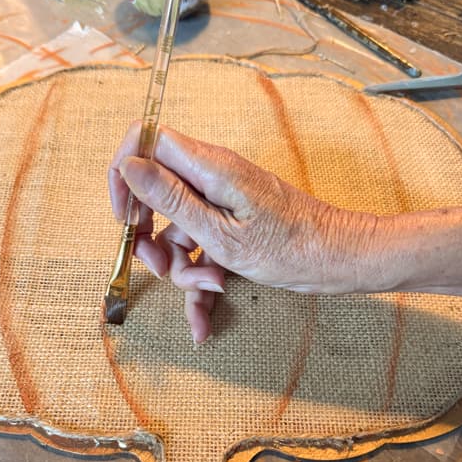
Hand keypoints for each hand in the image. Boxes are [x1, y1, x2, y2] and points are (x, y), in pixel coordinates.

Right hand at [109, 124, 381, 341]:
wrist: (336, 260)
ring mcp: (220, 201)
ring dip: (180, 265)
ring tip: (205, 287)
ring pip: (177, 229)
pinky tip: (203, 320)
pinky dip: (199, 278)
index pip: (145, 141)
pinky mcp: (230, 224)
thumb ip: (171, 199)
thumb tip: (129, 165)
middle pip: (154, 192)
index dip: (125, 175)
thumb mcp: (220, 233)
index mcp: (208, 166)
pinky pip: (200, 247)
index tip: (125, 217)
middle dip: (148, 235)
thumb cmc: (289, 247)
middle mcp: (210, 176)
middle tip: (158, 264)